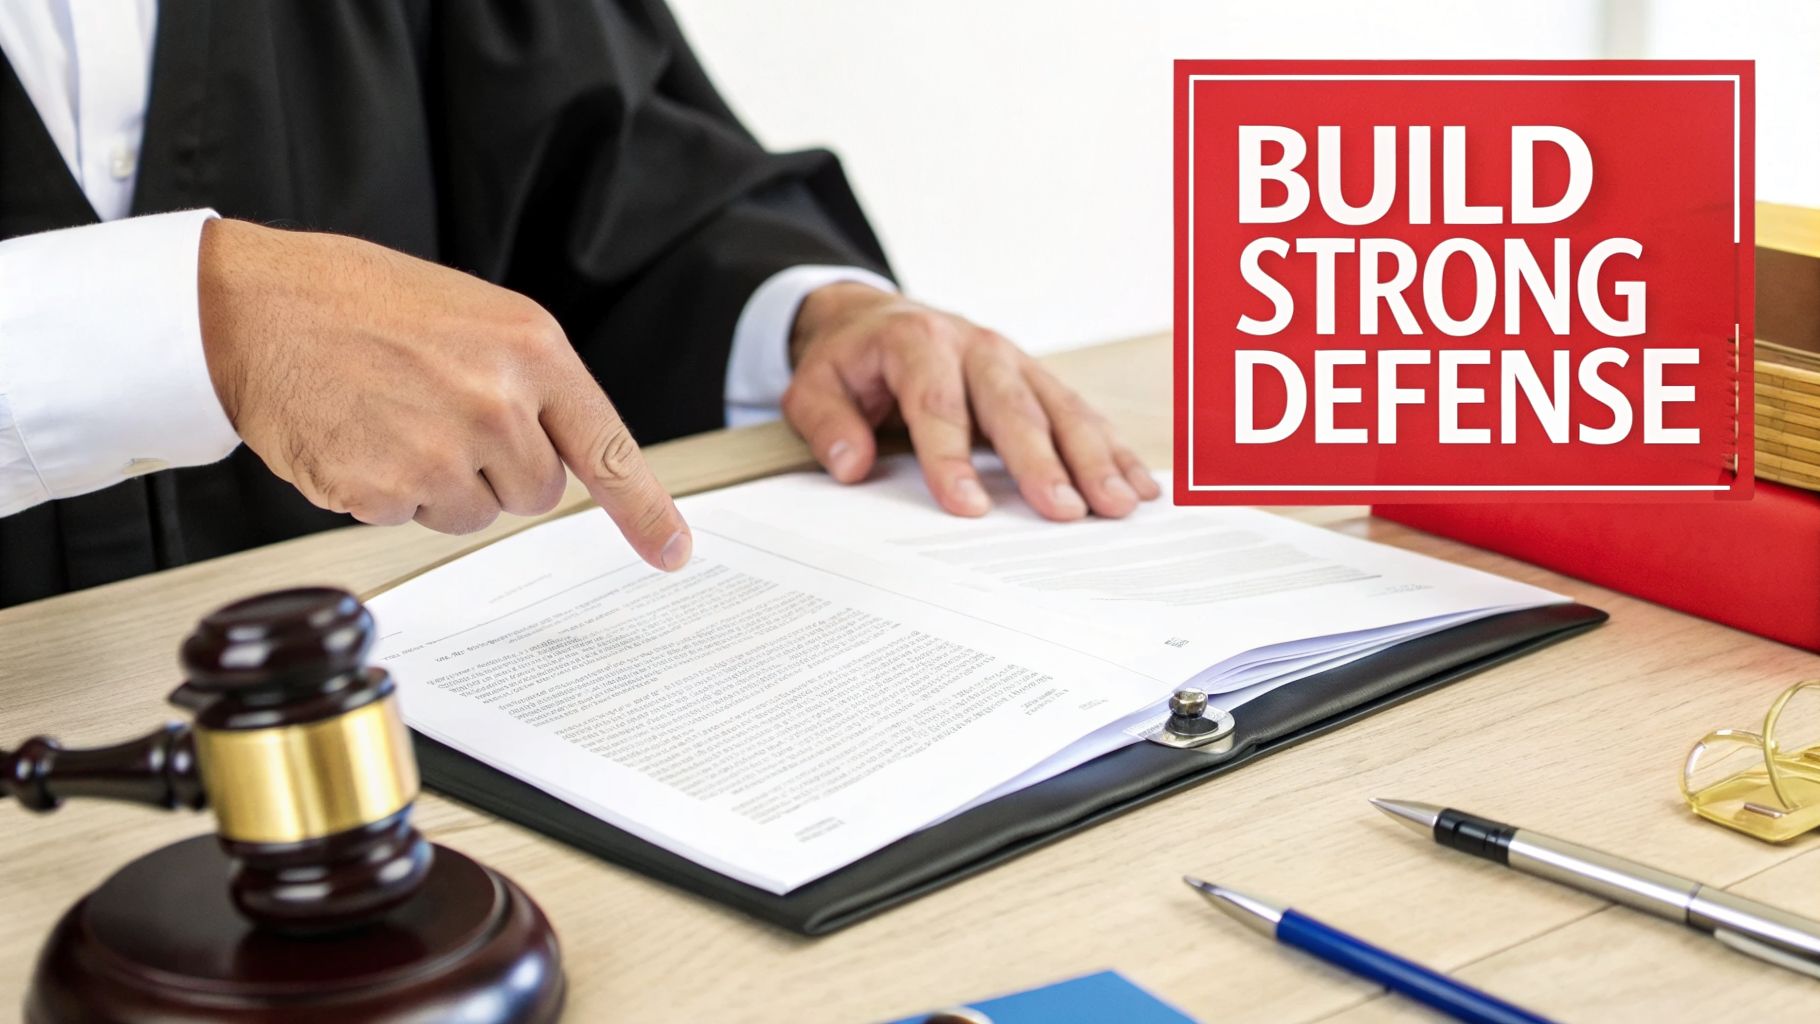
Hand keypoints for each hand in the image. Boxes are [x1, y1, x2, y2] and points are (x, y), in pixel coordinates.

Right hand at [195, 219, 690, 569]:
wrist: (252, 305)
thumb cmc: (359, 301)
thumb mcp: (474, 317)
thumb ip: (529, 381)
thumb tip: (567, 452)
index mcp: (530, 348)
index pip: (607, 447)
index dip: (644, 509)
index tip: (672, 552)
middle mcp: (496, 401)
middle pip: (537, 492)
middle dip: (498, 470)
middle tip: (440, 414)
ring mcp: (441, 451)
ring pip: (475, 514)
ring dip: (440, 485)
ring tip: (392, 416)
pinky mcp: (383, 490)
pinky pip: (409, 520)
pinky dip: (385, 491)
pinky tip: (358, 435)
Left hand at [782, 283, 1159, 519]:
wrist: (875, 319)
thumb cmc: (850, 362)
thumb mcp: (814, 385)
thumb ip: (826, 424)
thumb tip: (850, 466)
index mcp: (916, 343)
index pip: (937, 404)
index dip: (950, 458)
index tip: (966, 508)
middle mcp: (974, 347)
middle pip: (1013, 407)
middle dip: (1043, 462)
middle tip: (1067, 512)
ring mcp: (1013, 361)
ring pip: (1060, 408)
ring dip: (1094, 458)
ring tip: (1118, 506)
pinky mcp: (1036, 379)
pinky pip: (1080, 413)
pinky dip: (1112, 449)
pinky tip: (1137, 485)